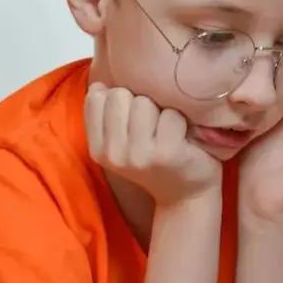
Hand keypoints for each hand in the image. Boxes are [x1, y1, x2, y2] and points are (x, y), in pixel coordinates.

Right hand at [85, 83, 219, 206]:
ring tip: (167, 129)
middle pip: (120, 95)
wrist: (187, 197)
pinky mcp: (167, 153)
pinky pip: (171, 114)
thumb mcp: (123, 143)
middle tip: (153, 123)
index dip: (119, 98)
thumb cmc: (157, 161)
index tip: (133, 116)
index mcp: (98, 149)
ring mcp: (140, 155)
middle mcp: (114, 154)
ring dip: (160, 109)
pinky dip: (181, 119)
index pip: (95, 99)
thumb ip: (107, 116)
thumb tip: (99, 85)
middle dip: (139, 100)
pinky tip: (182, 136)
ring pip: (144, 102)